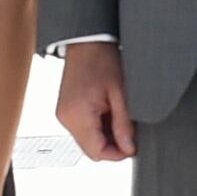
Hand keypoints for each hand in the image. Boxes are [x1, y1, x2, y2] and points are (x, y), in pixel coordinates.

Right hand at [57, 41, 135, 161]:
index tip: (132, 146)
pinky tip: (108, 109)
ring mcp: (64, 114)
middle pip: (91, 149)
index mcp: (78, 116)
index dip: (118, 153)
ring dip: (105, 134)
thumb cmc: (102, 60)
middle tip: (129, 129)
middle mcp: (66, 118)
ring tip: (117, 112)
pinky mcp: (66, 109)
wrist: (87, 41)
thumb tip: (129, 147)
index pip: (97, 152)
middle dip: (112, 144)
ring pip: (88, 139)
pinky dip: (98, 125)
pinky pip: (83, 128)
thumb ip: (124, 124)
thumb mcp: (121, 94)